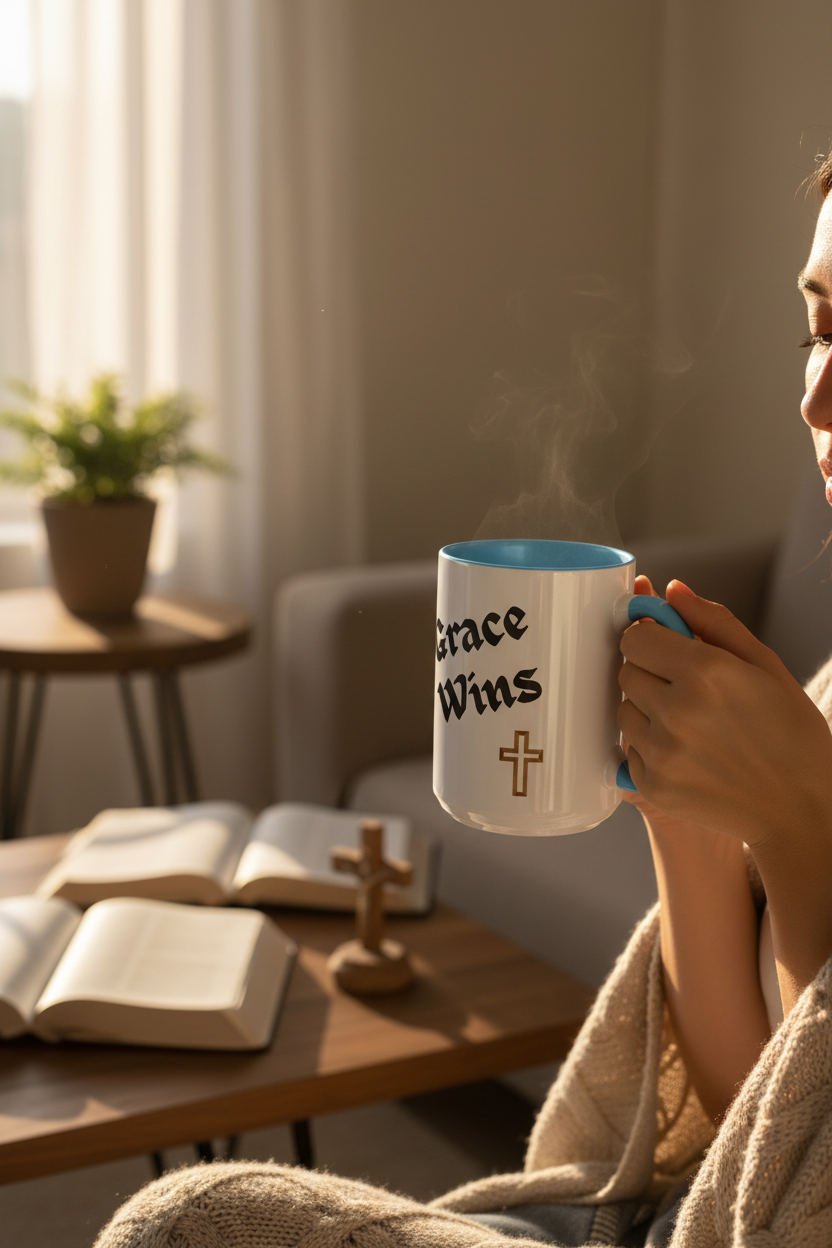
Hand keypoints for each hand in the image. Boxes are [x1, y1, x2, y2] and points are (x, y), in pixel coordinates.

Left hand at [618, 578, 831, 853]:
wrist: (801, 808)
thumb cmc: (790, 733)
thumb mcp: (764, 665)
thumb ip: (714, 622)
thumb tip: (671, 590)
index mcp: (705, 673)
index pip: (635, 637)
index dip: (650, 639)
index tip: (665, 647)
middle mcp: (676, 712)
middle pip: (626, 672)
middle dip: (650, 673)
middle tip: (686, 688)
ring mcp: (662, 753)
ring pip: (623, 711)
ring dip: (646, 710)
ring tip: (689, 722)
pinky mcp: (653, 787)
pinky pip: (628, 750)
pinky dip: (650, 748)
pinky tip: (688, 752)